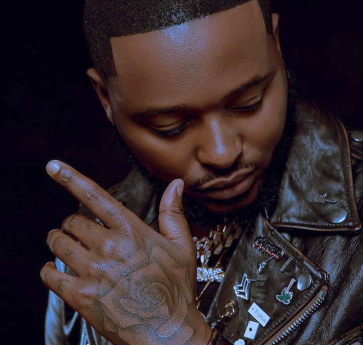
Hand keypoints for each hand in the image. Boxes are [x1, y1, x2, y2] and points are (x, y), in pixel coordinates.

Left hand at [40, 160, 211, 344]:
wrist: (166, 331)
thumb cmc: (175, 288)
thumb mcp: (182, 246)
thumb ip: (173, 212)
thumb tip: (176, 184)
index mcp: (132, 231)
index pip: (96, 197)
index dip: (71, 178)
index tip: (53, 166)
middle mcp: (109, 247)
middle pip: (72, 222)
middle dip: (72, 224)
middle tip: (79, 232)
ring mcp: (93, 272)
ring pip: (58, 244)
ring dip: (59, 242)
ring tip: (67, 246)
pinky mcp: (80, 296)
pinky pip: (50, 274)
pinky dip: (49, 270)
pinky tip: (58, 271)